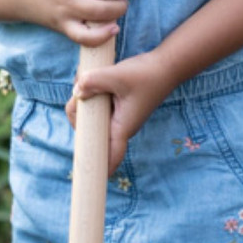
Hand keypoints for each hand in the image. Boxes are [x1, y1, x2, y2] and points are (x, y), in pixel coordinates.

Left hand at [65, 50, 177, 174]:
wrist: (166, 65)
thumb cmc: (147, 74)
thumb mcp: (118, 75)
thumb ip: (94, 82)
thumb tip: (76, 91)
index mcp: (122, 127)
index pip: (111, 156)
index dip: (100, 168)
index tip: (89, 177)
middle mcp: (119, 126)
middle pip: (90, 133)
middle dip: (78, 116)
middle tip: (79, 95)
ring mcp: (117, 116)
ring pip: (91, 117)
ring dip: (84, 101)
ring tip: (89, 81)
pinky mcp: (116, 105)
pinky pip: (97, 105)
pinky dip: (91, 94)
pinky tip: (93, 79)